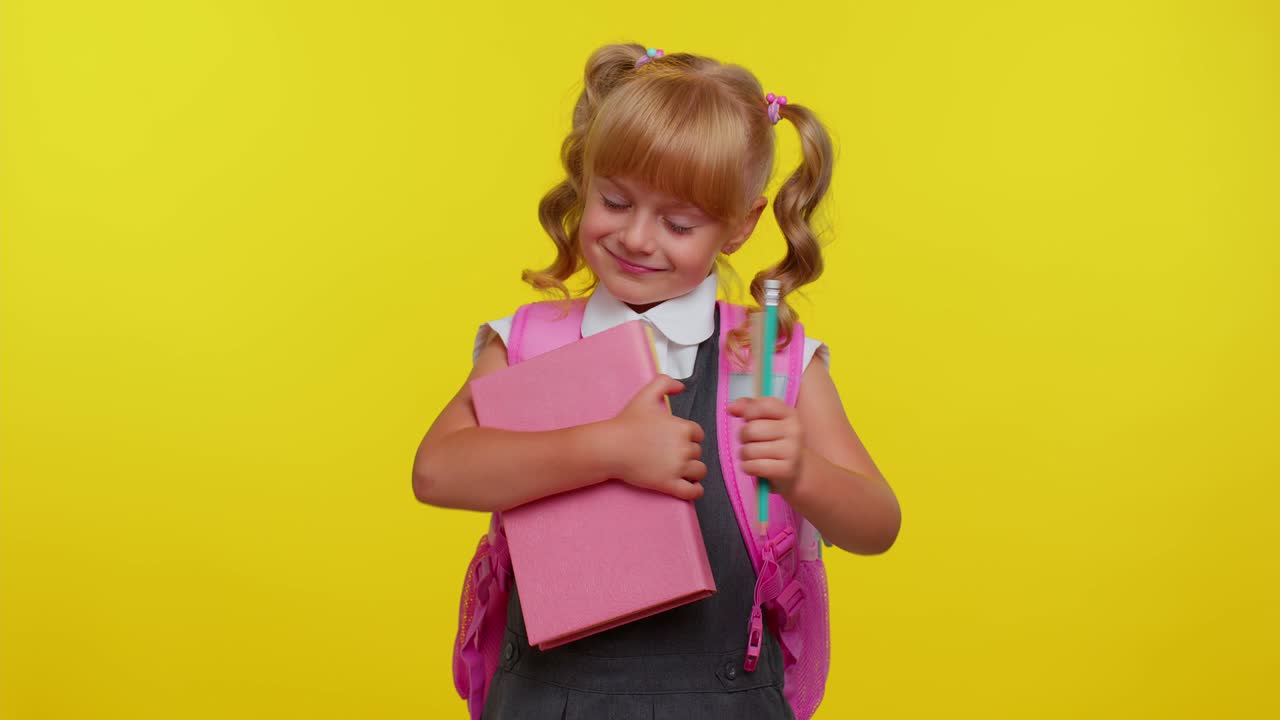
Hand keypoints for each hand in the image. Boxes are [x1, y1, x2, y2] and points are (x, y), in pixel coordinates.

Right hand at [608, 375, 706, 500]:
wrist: (610, 447)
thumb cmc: (626, 423)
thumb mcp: (646, 395)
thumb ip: (665, 383)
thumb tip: (682, 386)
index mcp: (683, 428)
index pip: (698, 434)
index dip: (690, 436)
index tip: (678, 439)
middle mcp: (684, 448)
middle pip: (698, 452)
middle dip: (688, 453)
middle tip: (673, 453)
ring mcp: (677, 468)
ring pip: (700, 471)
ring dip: (694, 471)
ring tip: (683, 470)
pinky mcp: (669, 484)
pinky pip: (693, 492)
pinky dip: (696, 491)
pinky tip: (692, 487)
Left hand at [727, 397, 804, 494]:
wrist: (798, 469)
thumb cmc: (776, 442)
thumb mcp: (767, 420)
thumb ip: (748, 407)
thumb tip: (731, 408)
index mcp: (789, 414)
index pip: (763, 405)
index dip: (749, 412)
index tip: (750, 420)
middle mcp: (794, 430)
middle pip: (750, 430)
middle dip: (743, 437)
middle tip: (752, 442)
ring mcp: (792, 451)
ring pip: (749, 450)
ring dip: (745, 455)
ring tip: (755, 456)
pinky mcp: (786, 470)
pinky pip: (753, 466)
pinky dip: (748, 468)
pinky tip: (755, 467)